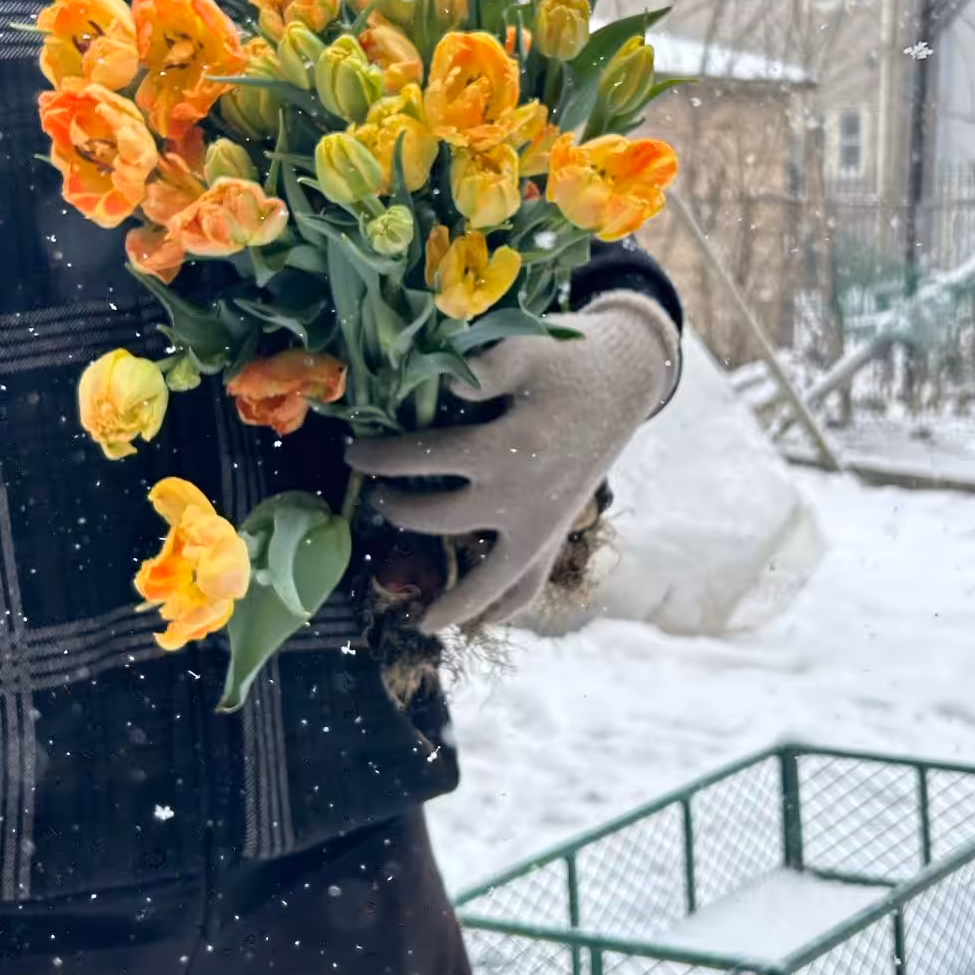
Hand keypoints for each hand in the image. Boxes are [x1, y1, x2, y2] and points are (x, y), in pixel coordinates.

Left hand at [346, 290, 679, 632]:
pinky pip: (531, 583)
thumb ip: (483, 369)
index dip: (381, 457)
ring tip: (425, 622)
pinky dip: (508, 606)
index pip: (424, 459)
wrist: (622, 380)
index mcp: (507, 449)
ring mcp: (543, 524)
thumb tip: (440, 382)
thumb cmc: (569, 360)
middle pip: (441, 519)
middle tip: (376, 499)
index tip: (352, 454)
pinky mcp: (557, 531)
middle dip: (400, 511)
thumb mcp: (526, 349)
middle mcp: (522, 498)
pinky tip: (485, 624)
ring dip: (456, 601)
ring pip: (492, 580)